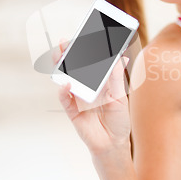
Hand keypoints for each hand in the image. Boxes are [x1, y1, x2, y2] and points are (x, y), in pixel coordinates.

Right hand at [53, 40, 130, 156]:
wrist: (113, 144)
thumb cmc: (119, 120)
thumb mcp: (120, 98)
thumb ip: (116, 79)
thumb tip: (119, 58)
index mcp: (98, 81)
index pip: (90, 62)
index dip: (85, 49)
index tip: (84, 35)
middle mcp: (86, 87)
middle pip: (74, 67)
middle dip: (69, 54)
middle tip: (66, 41)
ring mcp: (77, 97)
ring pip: (65, 79)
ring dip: (61, 67)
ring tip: (60, 55)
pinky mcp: (71, 110)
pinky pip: (64, 99)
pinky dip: (63, 91)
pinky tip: (66, 83)